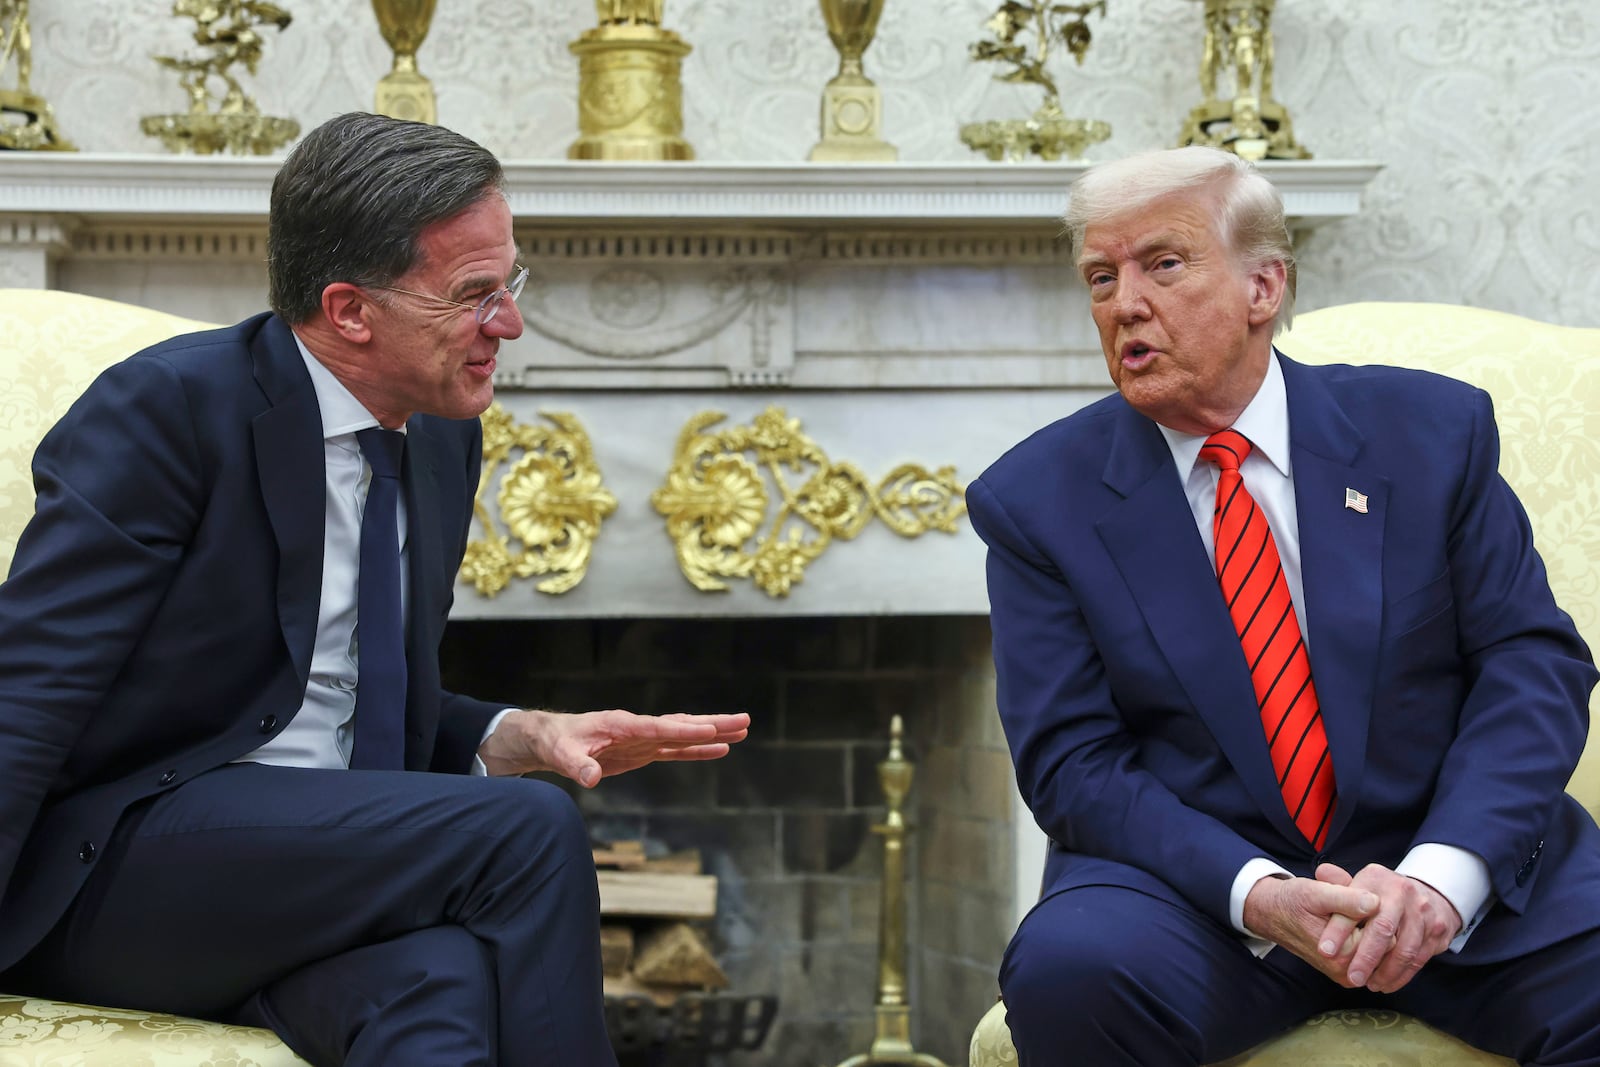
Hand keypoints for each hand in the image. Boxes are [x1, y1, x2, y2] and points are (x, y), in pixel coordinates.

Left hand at [479, 708, 749, 785]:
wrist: (549, 739)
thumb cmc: (555, 742)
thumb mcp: (561, 754)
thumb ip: (577, 765)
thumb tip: (591, 778)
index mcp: (621, 724)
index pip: (658, 728)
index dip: (683, 730)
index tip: (710, 730)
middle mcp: (638, 728)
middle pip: (682, 725)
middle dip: (713, 724)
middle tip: (744, 720)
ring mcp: (643, 739)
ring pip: (684, 735)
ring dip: (713, 734)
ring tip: (743, 730)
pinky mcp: (642, 751)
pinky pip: (676, 750)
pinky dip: (697, 750)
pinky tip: (720, 750)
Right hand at [1242, 869, 1377, 985]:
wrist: (1272, 914)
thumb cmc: (1292, 901)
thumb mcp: (1316, 893)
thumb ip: (1346, 899)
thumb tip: (1375, 902)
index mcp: (1342, 955)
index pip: (1387, 935)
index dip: (1378, 913)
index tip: (1361, 899)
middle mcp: (1346, 972)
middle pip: (1386, 946)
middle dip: (1375, 923)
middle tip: (1353, 903)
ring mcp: (1345, 974)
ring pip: (1378, 951)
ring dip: (1369, 930)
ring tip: (1348, 912)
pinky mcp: (1344, 971)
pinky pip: (1367, 954)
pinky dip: (1363, 937)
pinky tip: (1348, 922)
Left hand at [1314, 863, 1460, 993]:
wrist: (1426, 894)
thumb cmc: (1380, 894)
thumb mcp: (1358, 883)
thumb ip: (1338, 885)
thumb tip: (1320, 872)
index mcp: (1376, 878)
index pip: (1354, 906)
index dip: (1339, 930)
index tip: (1325, 951)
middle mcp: (1402, 892)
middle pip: (1383, 928)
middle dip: (1366, 957)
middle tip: (1352, 977)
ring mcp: (1422, 911)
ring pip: (1405, 948)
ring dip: (1386, 971)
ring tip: (1369, 984)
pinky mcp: (1437, 930)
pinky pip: (1419, 958)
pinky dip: (1402, 975)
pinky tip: (1386, 984)